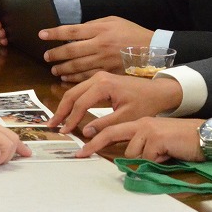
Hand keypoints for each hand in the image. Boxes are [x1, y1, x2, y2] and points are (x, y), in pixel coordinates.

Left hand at [40, 17, 154, 82]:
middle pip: (70, 51)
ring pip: (77, 66)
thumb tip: (74, 30)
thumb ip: (94, 25)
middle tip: (46, 57)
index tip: (41, 34)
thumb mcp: (113, 21)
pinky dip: (74, 79)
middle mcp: (100, 45)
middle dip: (55, 54)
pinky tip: (66, 79)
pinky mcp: (109, 73)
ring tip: (54, 69)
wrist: (153, 49)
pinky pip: (87, 77)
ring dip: (62, 68)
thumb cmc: (132, 33)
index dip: (54, 33)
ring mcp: (104, 60)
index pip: (71, 31)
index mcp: (100, 29)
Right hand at [48, 72, 182, 136]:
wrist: (159, 91)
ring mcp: (99, 77)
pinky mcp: (101, 80)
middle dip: (61, 111)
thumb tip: (85, 133)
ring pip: (74, 91)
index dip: (71, 119)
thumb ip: (104, 125)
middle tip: (52, 125)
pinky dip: (73, 102)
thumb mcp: (126, 118)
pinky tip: (69, 112)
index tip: (64, 132)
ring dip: (65, 106)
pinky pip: (82, 90)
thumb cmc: (146, 104)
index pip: (80, 103)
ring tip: (57, 120)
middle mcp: (98, 78)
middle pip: (72, 94)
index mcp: (103, 85)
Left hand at [76, 116, 204, 160]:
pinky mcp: (156, 138)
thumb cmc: (181, 142)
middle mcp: (141, 123)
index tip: (81, 150)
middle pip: (112, 133)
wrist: (203, 136)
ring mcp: (148, 129)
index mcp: (140, 123)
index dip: (96, 140)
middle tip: (81, 154)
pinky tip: (168, 154)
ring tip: (163, 154)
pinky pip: (147, 159)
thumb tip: (127, 161)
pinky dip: (157, 161)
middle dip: (95, 144)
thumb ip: (142, 147)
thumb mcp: (157, 144)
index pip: (112, 130)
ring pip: (133, 153)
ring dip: (146, 159)